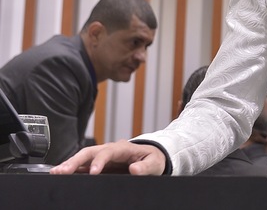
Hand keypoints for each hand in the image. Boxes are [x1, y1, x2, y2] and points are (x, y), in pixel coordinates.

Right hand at [50, 140, 166, 175]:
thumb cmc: (152, 159)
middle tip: (62, 171)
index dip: (99, 161)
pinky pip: (83, 166)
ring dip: (69, 164)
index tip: (93, 172)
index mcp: (123, 148)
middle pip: (89, 152)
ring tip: (56, 173)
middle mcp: (109, 150)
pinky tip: (61, 175)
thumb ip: (146, 166)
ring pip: (83, 158)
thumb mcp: (154, 163)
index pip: (108, 152)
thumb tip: (135, 169)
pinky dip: (72, 170)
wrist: (150, 158)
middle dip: (75, 161)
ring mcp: (102, 157)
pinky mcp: (98, 165)